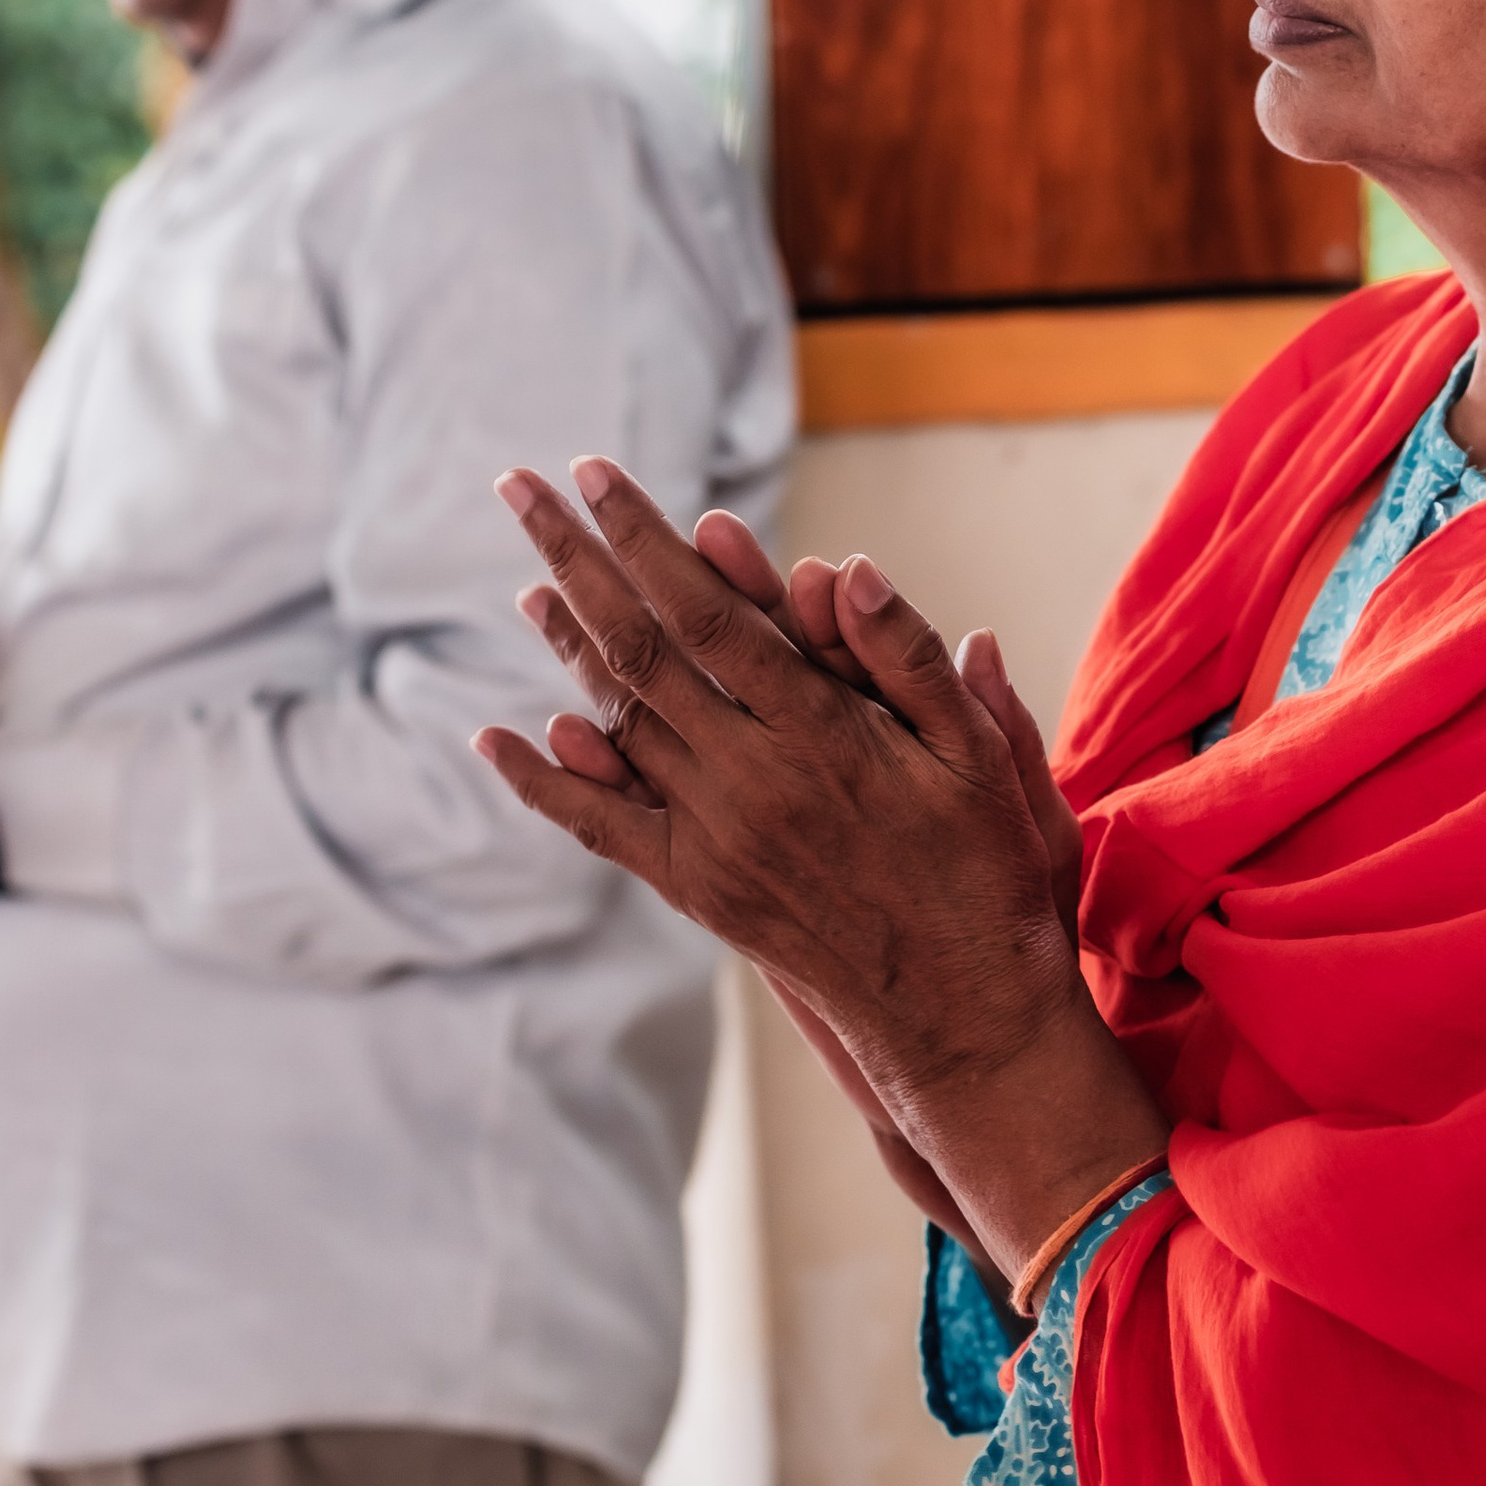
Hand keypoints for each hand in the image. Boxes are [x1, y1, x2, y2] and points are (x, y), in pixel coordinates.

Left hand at [476, 461, 1164, 1287]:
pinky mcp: (697, 888)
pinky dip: (544, 781)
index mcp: (822, 734)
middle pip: (640, 648)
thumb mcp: (981, 757)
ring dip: (566, 643)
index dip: (644, 537)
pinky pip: (601, 827)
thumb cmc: (986, 873)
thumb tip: (845, 568)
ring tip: (527, 578)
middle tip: (519, 488)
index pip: (710, 611)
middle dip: (576, 559)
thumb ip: (911, 661)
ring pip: (617, 720)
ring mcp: (714, 837)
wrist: (961, 1012)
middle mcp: (751, 780)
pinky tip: (500, 735)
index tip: (595, 472)